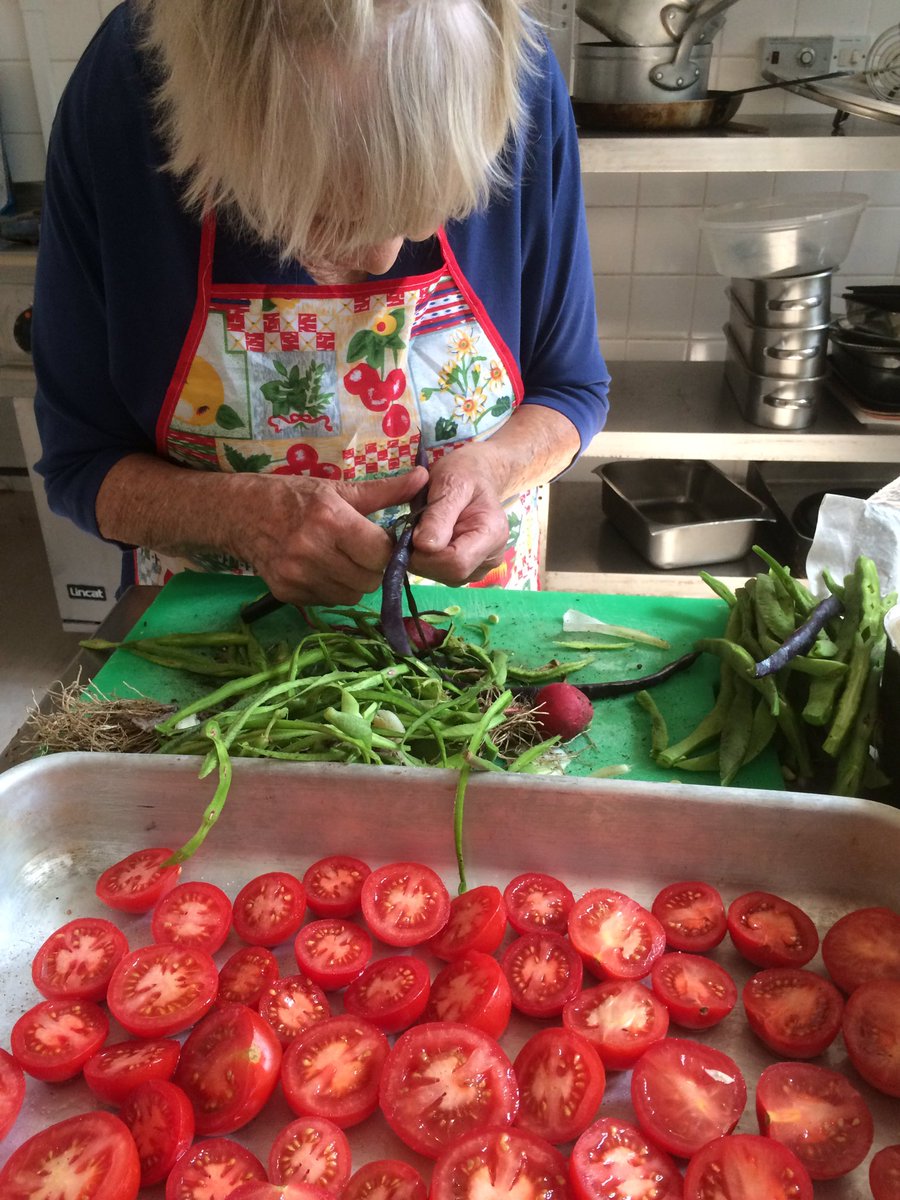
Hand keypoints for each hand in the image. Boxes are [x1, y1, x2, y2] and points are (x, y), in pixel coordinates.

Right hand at [238, 467, 429, 605]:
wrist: (239, 514)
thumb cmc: (294, 496)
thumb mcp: (338, 488)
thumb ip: (384, 491)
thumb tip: (425, 479)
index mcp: (330, 520)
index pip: (380, 553)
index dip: (386, 548)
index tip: (379, 539)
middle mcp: (312, 551)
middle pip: (370, 579)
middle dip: (373, 567)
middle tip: (361, 550)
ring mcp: (297, 576)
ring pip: (352, 595)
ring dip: (354, 581)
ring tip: (340, 558)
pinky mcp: (287, 593)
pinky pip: (329, 601)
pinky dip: (333, 589)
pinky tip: (321, 569)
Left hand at [410, 444, 509, 584]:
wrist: (475, 476)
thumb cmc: (464, 473)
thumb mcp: (451, 482)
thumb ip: (439, 514)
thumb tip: (424, 545)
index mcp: (493, 533)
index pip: (457, 562)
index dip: (428, 553)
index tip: (412, 530)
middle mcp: (490, 557)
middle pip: (450, 573)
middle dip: (423, 555)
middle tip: (414, 526)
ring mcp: (479, 567)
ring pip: (442, 577)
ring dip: (422, 557)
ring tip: (424, 528)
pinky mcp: (467, 571)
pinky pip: (440, 574)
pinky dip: (426, 559)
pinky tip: (428, 538)